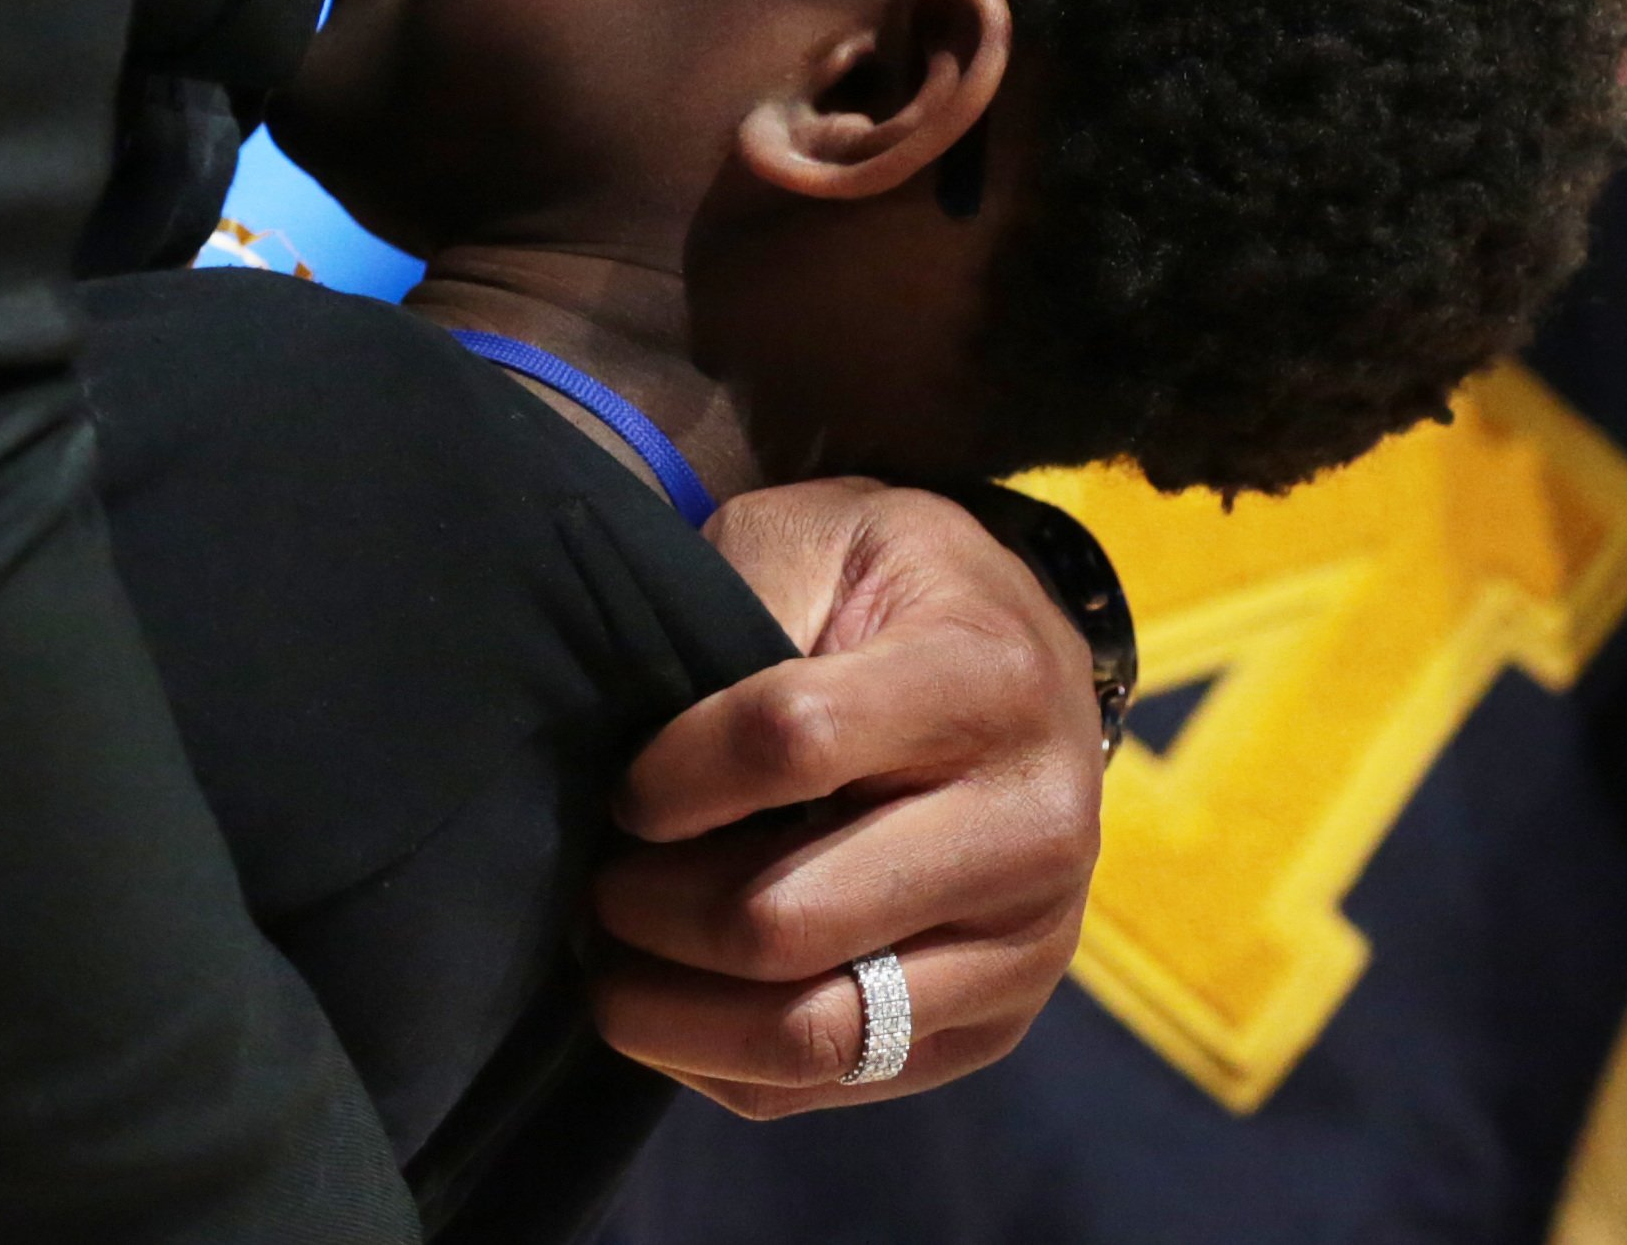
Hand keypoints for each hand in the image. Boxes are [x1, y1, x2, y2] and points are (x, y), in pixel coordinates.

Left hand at [587, 479, 1101, 1116]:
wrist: (1027, 666)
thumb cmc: (889, 591)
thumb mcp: (817, 541)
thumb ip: (736, 607)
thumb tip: (632, 737)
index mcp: (985, 678)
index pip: (792, 744)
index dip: (672, 774)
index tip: (624, 784)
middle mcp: (1030, 825)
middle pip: (789, 918)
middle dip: (653, 907)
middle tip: (596, 878)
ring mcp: (1024, 945)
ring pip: (813, 1031)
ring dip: (674, 1010)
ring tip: (611, 957)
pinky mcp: (995, 1025)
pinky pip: (831, 1085)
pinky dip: (719, 1060)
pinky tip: (672, 1002)